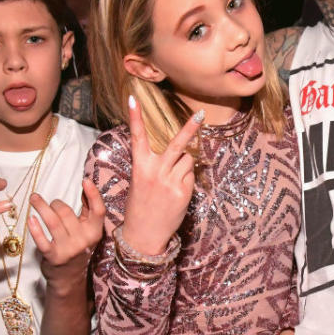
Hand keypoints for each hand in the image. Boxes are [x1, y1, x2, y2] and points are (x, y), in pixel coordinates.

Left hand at [30, 179, 105, 292]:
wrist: (68, 277)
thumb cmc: (78, 247)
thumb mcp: (88, 230)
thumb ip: (88, 209)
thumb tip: (87, 185)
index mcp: (95, 232)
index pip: (98, 211)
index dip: (93, 195)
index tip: (85, 180)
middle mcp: (83, 241)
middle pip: (67, 213)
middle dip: (56, 204)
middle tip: (50, 204)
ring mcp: (68, 249)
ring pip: (53, 222)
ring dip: (42, 207)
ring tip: (34, 199)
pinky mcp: (52, 256)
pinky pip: (42, 240)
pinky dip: (35, 228)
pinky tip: (31, 219)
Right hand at [120, 96, 202, 255]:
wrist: (144, 235)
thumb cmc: (141, 207)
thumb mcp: (140, 182)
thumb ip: (155, 166)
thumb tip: (178, 153)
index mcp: (140, 167)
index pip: (137, 138)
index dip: (135, 118)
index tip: (134, 99)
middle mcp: (155, 172)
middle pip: (176, 144)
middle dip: (190, 128)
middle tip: (200, 114)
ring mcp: (170, 182)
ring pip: (187, 160)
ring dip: (185, 165)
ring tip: (173, 181)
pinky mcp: (183, 192)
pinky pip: (191, 176)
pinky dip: (187, 179)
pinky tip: (177, 192)